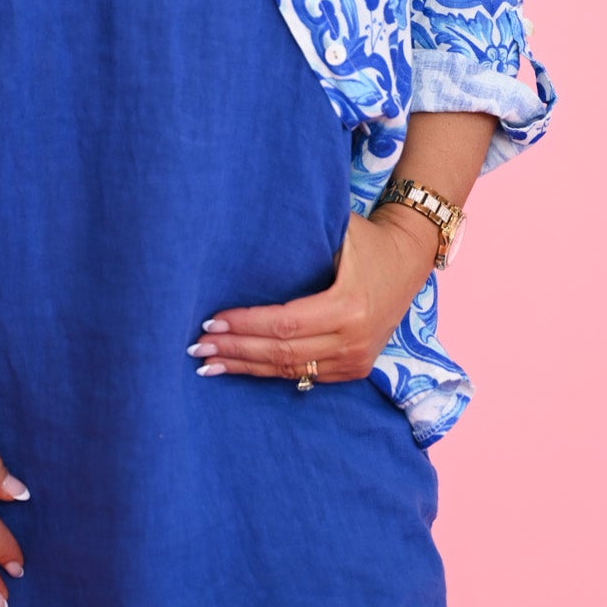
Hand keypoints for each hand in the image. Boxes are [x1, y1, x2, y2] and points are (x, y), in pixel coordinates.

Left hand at [188, 208, 436, 383]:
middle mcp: (355, 340)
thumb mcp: (338, 230)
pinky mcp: (356, 368)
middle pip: (282, 352)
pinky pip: (306, 376)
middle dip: (236, 351)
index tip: (210, 321)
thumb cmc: (366, 239)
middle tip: (196, 347)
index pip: (284, 324)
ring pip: (291, 370)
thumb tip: (240, 233)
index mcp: (349, 306)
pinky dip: (271, 372)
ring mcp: (357, 359)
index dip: (245, 325)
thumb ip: (298, 237)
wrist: (410, 260)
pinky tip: (242, 369)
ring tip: (209, 364)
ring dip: (246, 368)